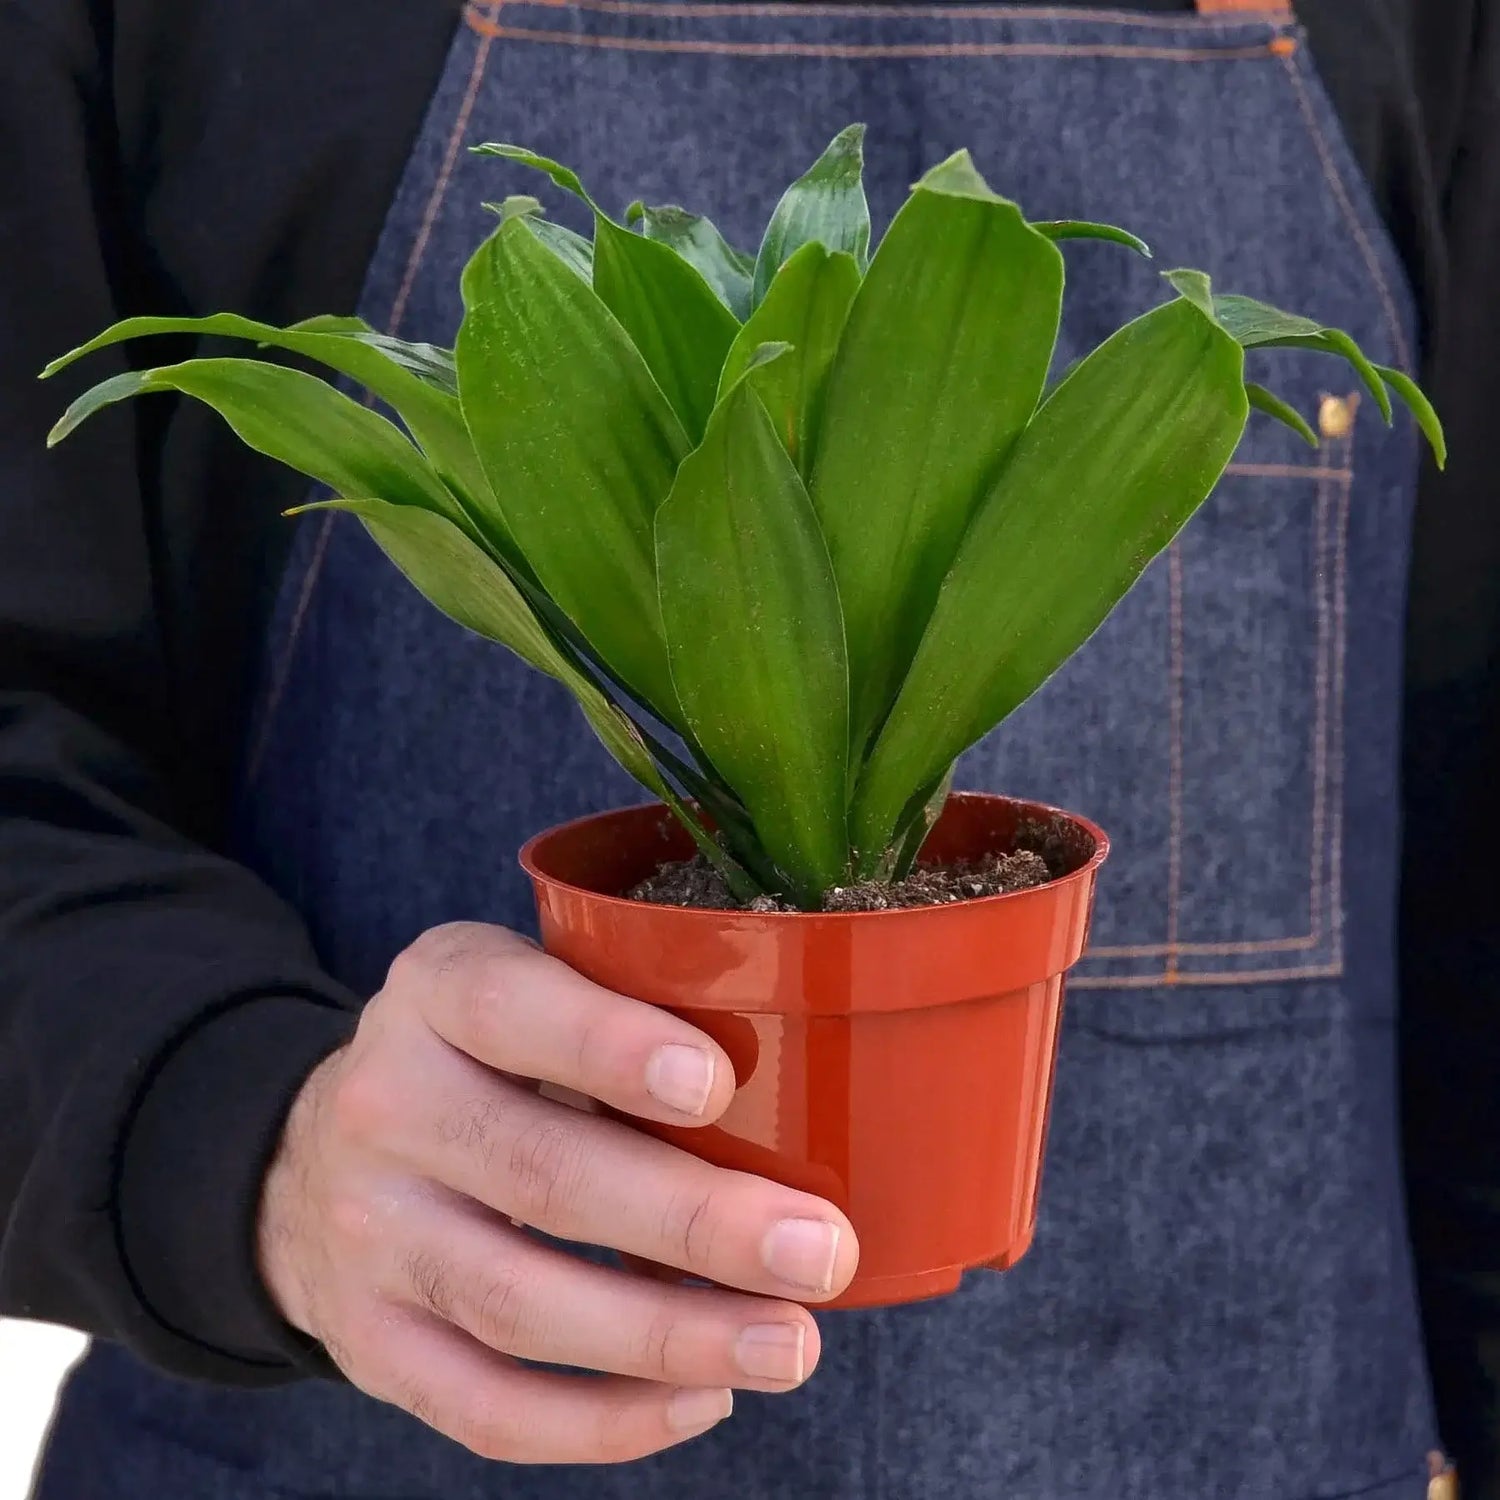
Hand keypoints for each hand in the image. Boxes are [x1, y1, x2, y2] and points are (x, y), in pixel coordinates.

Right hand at [257, 922, 858, 1464]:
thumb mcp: (531, 988)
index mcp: (436, 992)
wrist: (319, 1156)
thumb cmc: (484, 1059)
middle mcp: (385, 1106)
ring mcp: (367, 1234)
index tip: (716, 1085)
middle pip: (541, 1173)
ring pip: (521, 1303)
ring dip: (670, 1334)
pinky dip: (602, 1421)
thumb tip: (799, 1092)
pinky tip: (701, 1398)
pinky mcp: (370, 1343)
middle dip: (694, 1221)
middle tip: (819, 1250)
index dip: (609, 1047)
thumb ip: (627, 1012)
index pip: (508, 1007)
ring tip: (789, 1343)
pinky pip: (486, 1408)